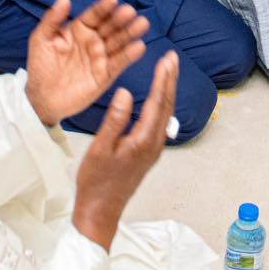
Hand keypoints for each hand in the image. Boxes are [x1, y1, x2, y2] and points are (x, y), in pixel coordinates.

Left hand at [23, 0, 149, 126]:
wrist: (41, 98)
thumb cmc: (40, 66)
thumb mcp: (41, 40)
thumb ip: (51, 20)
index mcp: (79, 29)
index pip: (94, 16)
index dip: (103, 8)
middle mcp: (93, 41)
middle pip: (110, 27)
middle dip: (120, 19)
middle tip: (130, 11)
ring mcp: (101, 57)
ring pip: (118, 43)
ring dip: (130, 33)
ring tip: (142, 24)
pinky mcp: (105, 75)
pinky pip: (118, 64)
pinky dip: (128, 56)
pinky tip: (138, 47)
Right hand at [71, 50, 177, 249]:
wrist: (100, 211)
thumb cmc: (96, 181)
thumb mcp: (100, 148)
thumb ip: (114, 120)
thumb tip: (127, 93)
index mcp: (142, 141)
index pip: (156, 103)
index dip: (162, 79)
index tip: (167, 60)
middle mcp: (154, 144)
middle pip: (166, 106)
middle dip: (170, 80)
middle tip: (173, 58)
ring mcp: (153, 150)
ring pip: (165, 114)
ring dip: (167, 91)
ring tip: (168, 72)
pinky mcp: (148, 154)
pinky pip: (160, 123)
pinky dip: (162, 105)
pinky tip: (158, 99)